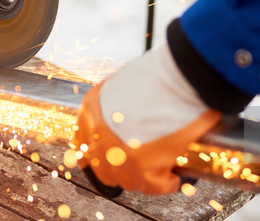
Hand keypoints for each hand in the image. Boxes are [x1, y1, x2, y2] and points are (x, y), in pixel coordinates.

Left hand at [74, 44, 220, 194]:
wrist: (175, 77)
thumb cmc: (158, 74)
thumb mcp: (127, 80)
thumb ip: (122, 97)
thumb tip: (134, 108)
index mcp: (91, 109)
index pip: (84, 142)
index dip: (101, 151)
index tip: (113, 152)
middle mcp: (97, 135)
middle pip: (105, 167)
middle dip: (122, 166)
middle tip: (142, 160)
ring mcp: (117, 156)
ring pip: (129, 179)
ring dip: (144, 175)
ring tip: (162, 166)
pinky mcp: (142, 169)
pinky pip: (155, 185)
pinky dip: (167, 182)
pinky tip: (175, 175)